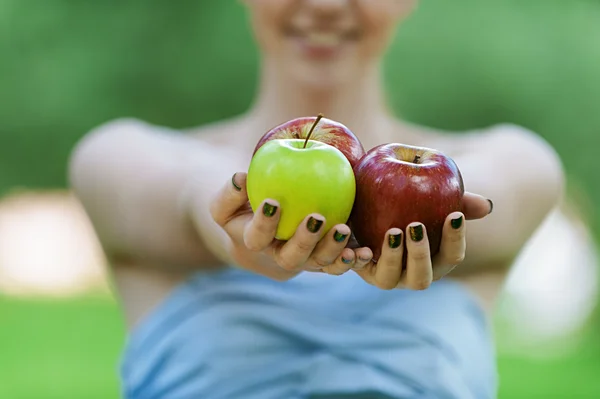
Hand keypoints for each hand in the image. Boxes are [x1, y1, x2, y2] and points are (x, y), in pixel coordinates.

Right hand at [209, 172, 369, 279]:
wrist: (269, 229)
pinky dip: (354, 259)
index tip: (272, 202)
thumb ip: (231, 192)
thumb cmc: (247, 206)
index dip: (263, 223)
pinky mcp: (326, 260)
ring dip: (333, 250)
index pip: (256, 237)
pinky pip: (340, 262)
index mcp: (254, 243)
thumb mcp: (230, 202)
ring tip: (344, 230)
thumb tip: (240, 178)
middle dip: (304, 241)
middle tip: (316, 218)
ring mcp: (306, 261)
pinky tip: (366, 251)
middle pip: (291, 257)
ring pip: (319, 263)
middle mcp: (280, 257)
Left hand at [353, 193, 492, 289]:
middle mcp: (411, 274)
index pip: (451, 257)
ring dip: (392, 257)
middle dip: (420, 254)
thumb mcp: (430, 194)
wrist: (365, 204)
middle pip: (422, 277)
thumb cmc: (407, 200)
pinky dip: (358, 260)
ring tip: (392, 231)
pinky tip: (361, 245)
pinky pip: (356, 270)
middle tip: (416, 226)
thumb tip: (487, 206)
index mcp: (435, 260)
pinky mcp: (358, 269)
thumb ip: (457, 199)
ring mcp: (384, 275)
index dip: (455, 239)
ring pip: (389, 279)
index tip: (453, 214)